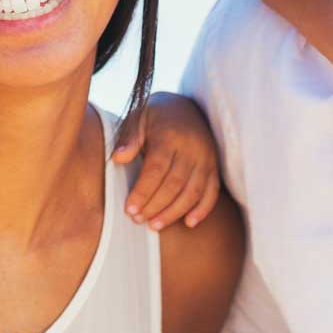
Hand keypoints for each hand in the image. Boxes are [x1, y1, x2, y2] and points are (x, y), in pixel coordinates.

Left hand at [112, 93, 222, 229]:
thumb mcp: (137, 118)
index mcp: (169, 135)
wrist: (185, 107)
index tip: (129, 209)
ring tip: (154, 225)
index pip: (156, 169)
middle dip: (155, 206)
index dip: (143, 192)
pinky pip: (212, 192)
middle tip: (138, 220)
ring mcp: (206, 158)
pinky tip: (188, 223)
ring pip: (193, 192)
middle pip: (175, 184)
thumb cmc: (154, 116)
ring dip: (174, 212)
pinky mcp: (214, 167)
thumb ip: (128, 139)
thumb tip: (118, 159)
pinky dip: (202, 209)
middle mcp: (192, 148)